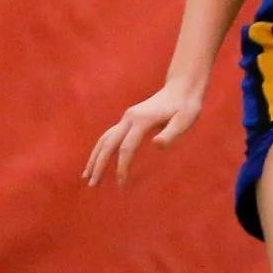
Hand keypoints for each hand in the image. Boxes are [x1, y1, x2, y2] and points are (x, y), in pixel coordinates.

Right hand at [86, 82, 206, 185]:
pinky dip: (101, 149)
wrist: (182, 87)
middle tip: (92, 184)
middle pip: (108, 144)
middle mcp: (129, 118)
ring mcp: (127, 118)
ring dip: (94, 157)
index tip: (121, 184)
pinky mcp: (128, 119)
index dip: (122, 167)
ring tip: (87, 175)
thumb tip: (156, 145)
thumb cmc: (186, 106)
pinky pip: (109, 136)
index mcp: (141, 121)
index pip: (126, 148)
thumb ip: (171, 134)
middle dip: (98, 165)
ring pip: (104, 139)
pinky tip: (98, 160)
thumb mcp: (185, 120)